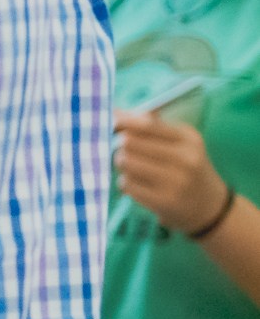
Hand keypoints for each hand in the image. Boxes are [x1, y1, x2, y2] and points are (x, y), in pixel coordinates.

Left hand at [117, 109, 233, 235]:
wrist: (209, 206)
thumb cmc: (186, 167)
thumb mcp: (181, 143)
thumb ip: (152, 126)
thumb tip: (115, 112)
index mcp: (189, 139)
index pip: (147, 125)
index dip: (122, 122)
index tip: (110, 123)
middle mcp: (186, 158)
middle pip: (130, 142)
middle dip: (119, 145)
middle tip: (123, 151)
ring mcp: (176, 181)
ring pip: (126, 162)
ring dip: (121, 164)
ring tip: (131, 168)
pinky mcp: (164, 201)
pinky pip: (127, 184)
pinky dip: (125, 182)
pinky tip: (137, 185)